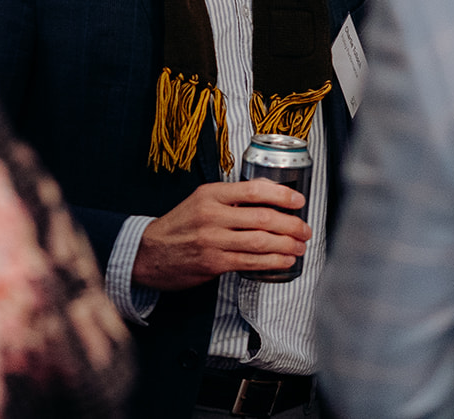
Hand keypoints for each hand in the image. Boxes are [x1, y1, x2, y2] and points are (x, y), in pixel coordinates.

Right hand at [131, 180, 310, 291]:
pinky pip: (251, 262)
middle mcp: (212, 215)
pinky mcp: (214, 263)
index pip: (254, 190)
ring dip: (287, 245)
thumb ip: (230, 198)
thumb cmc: (179, 226)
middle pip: (263, 218)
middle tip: (305, 229)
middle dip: (291, 224)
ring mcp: (213, 240)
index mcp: (211, 194)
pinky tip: (285, 260)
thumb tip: (268, 195)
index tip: (299, 200)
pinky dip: (273, 261)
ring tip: (300, 245)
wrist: (148, 253)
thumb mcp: (201, 201)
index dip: (281, 194)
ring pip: (260, 241)